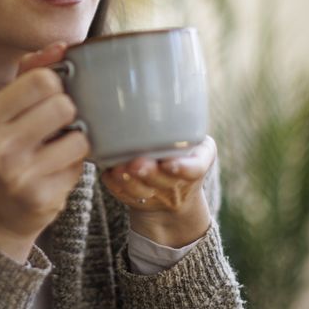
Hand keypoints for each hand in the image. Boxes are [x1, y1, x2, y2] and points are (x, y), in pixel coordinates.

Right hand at [0, 41, 90, 263]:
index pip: (42, 79)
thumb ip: (29, 73)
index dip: (58, 83)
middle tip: (59, 125)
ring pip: (79, 136)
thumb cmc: (5, 152)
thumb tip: (62, 46)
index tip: (54, 96)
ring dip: (77, 140)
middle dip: (70, 112)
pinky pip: (81, 166)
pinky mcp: (41, 197)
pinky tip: (58, 171)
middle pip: (64, 104)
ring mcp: (19, 174)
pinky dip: (76, 165)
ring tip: (61, 148)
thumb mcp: (4, 112)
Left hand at [100, 136, 215, 246]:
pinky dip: (114, 186)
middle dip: (148, 172)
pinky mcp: (140, 204)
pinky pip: (124, 196)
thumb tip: (150, 105)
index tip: (169, 165)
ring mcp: (162, 198)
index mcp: (201, 160)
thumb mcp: (194, 141)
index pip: (195, 169)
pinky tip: (107, 173)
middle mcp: (183, 184)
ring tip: (118, 169)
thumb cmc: (181, 153)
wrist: (176, 193)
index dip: (183, 168)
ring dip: (128, 181)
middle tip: (135, 164)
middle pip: (165, 181)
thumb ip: (178, 130)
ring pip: (142, 192)